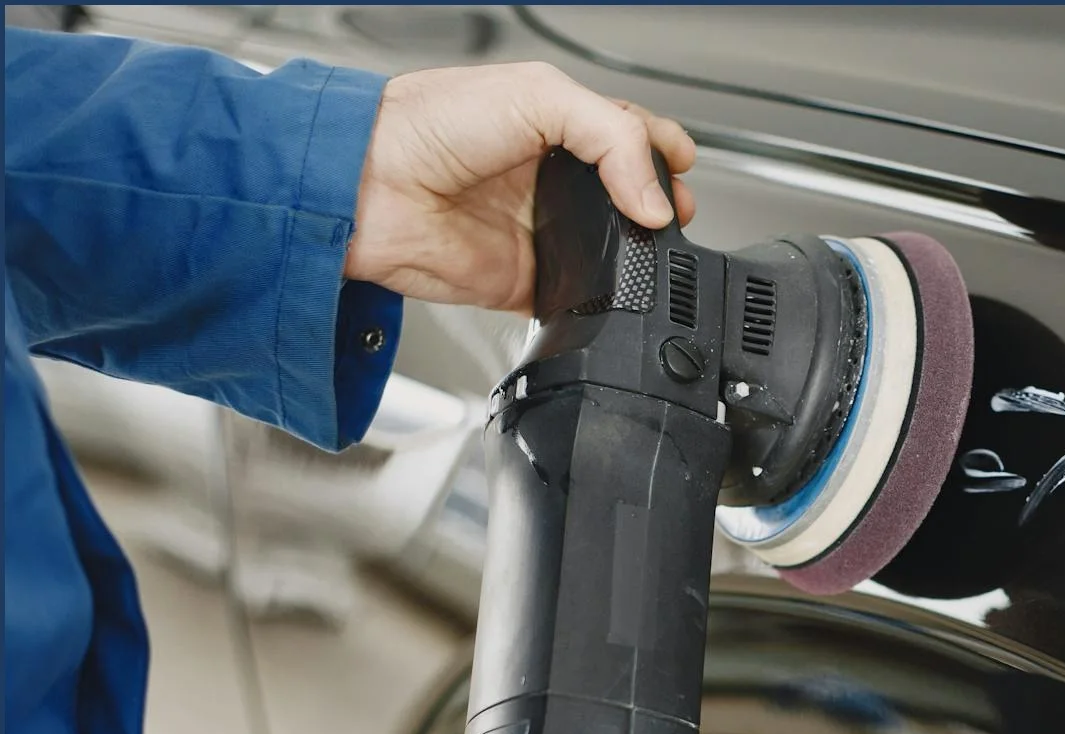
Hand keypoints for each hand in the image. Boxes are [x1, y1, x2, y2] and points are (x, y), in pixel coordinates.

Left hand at [344, 61, 698, 312]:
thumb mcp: (538, 96)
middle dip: (663, 203)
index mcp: (555, 125)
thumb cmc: (427, 124)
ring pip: (616, 248)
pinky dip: (605, 296)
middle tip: (676, 210)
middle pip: (631, 196)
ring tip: (655, 244)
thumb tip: (656, 201)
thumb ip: (611, 139)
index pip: (629, 136)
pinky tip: (617, 282)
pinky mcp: (528, 280)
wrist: (371, 187)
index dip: (663, 150)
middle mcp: (550, 178)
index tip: (682, 165)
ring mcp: (542, 230)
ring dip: (642, 251)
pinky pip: (582, 295)